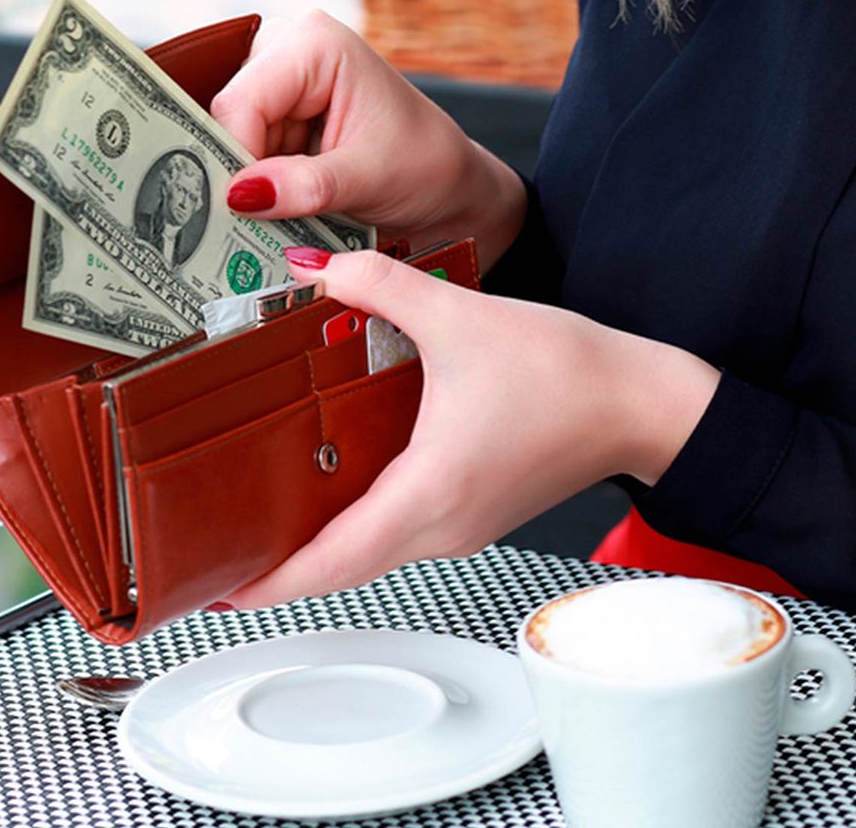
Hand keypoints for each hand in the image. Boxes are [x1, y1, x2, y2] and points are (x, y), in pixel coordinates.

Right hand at [210, 9, 526, 268]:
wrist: (450, 188)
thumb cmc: (427, 168)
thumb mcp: (369, 179)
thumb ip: (306, 186)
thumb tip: (240, 195)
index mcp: (316, 44)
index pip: (242, 101)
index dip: (236, 156)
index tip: (241, 211)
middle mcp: (291, 50)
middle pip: (229, 117)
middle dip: (240, 172)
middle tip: (252, 223)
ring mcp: (282, 83)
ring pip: (232, 141)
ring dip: (249, 186)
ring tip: (279, 219)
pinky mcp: (280, 116)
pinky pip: (245, 155)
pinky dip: (257, 190)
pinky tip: (278, 213)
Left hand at [224, 249, 720, 607]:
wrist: (642, 402)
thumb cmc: (571, 376)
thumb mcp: (461, 318)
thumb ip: (380, 285)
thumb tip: (317, 270)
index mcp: (429, 493)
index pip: (328, 563)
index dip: (264, 581)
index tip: (214, 586)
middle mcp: (441, 526)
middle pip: (340, 568)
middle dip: (276, 567)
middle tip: (223, 544)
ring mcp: (460, 525)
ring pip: (370, 553)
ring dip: (318, 544)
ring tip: (267, 513)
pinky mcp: (475, 509)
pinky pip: (400, 532)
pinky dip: (357, 523)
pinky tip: (341, 479)